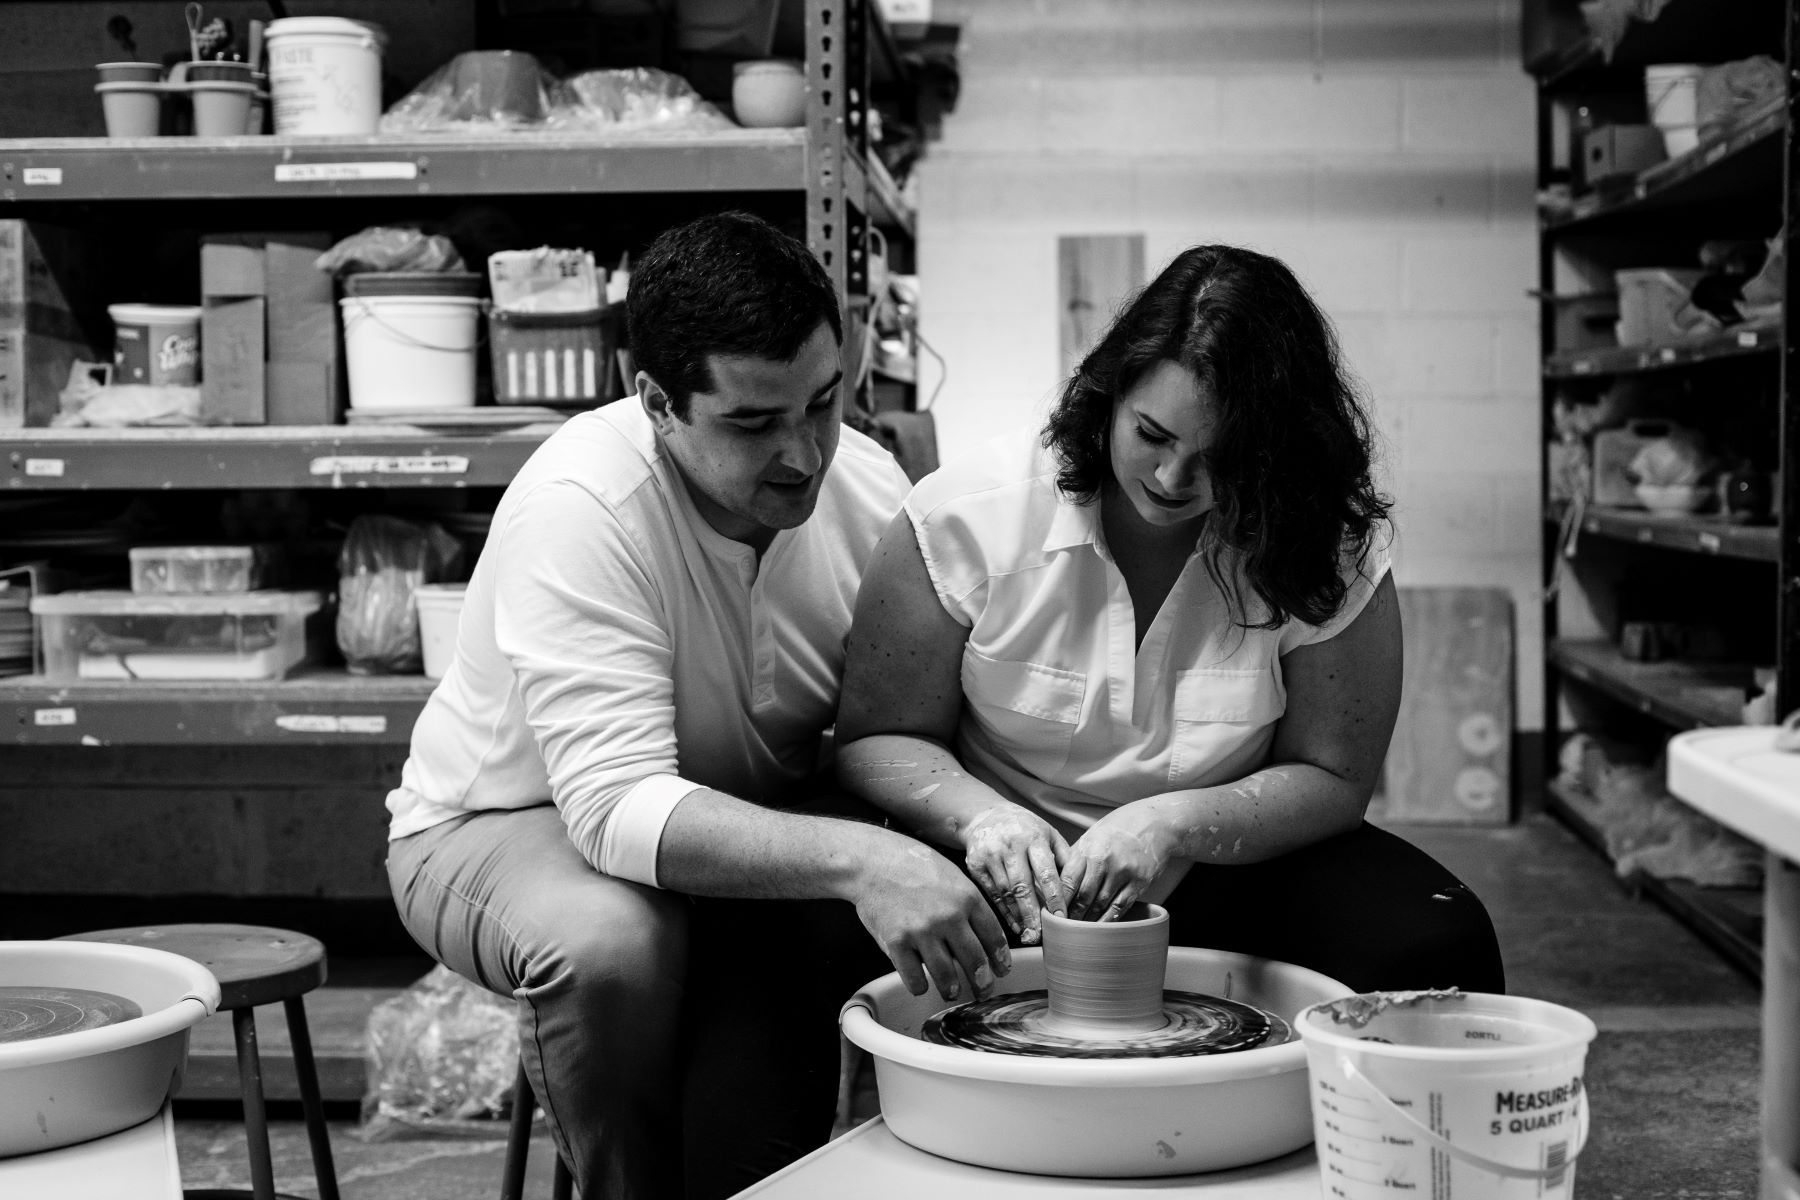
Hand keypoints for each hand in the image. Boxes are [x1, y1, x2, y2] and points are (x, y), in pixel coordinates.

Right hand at [852, 836, 1011, 1002]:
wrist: (873, 861)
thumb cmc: (913, 865)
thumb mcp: (953, 876)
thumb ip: (969, 906)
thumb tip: (982, 939)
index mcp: (967, 897)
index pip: (994, 937)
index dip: (1000, 960)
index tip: (1001, 971)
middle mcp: (948, 916)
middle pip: (975, 962)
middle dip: (982, 984)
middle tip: (983, 991)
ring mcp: (922, 931)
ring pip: (946, 977)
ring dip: (951, 990)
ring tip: (951, 991)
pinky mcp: (897, 942)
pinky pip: (915, 979)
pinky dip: (920, 986)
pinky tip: (921, 983)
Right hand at [961, 805, 1069, 944]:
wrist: (985, 815)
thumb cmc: (1025, 829)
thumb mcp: (1048, 834)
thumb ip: (1064, 857)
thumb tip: (1080, 887)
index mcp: (1033, 838)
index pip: (1045, 871)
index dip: (1054, 897)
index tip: (1061, 918)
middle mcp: (1010, 845)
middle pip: (1022, 886)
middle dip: (1032, 913)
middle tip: (1041, 936)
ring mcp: (990, 855)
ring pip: (1005, 892)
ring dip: (1018, 916)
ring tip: (1030, 935)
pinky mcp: (975, 865)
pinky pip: (991, 893)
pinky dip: (1003, 912)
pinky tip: (1014, 925)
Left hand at [1061, 804, 1179, 921]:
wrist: (1155, 822)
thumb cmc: (1118, 830)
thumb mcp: (1092, 837)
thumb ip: (1075, 859)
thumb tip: (1055, 883)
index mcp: (1088, 849)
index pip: (1068, 881)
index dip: (1059, 901)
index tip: (1052, 914)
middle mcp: (1104, 860)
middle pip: (1083, 896)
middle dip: (1072, 915)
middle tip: (1064, 928)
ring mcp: (1123, 872)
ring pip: (1101, 904)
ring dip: (1089, 921)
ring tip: (1080, 931)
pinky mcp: (1140, 882)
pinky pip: (1121, 907)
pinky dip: (1109, 920)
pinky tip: (1101, 927)